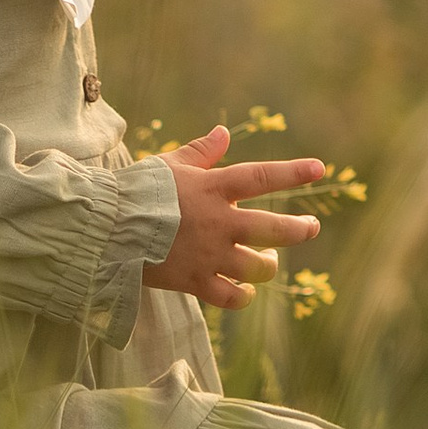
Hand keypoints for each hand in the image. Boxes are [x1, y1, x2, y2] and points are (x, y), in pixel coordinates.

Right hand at [138, 126, 325, 309]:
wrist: (108, 228)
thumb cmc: (138, 190)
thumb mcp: (171, 163)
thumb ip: (202, 151)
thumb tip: (224, 132)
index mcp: (212, 188)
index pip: (261, 177)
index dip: (292, 172)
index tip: (319, 168)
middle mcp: (218, 222)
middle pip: (272, 229)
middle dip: (298, 229)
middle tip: (312, 227)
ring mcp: (210, 255)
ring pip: (257, 267)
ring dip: (269, 264)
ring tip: (271, 260)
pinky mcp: (196, 282)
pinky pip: (231, 296)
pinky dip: (243, 295)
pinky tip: (245, 289)